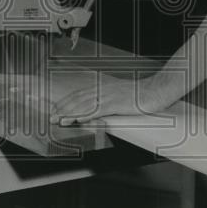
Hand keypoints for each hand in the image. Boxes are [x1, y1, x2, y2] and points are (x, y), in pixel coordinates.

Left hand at [50, 74, 168, 125]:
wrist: (155, 92)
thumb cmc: (140, 95)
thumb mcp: (120, 95)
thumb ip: (108, 99)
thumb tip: (98, 107)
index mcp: (103, 87)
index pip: (80, 94)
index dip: (66, 102)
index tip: (56, 109)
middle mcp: (103, 90)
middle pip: (78, 99)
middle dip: (63, 108)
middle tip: (51, 117)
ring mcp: (108, 96)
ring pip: (84, 105)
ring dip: (70, 113)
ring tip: (59, 120)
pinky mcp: (115, 104)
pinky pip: (96, 110)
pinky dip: (84, 115)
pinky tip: (77, 120)